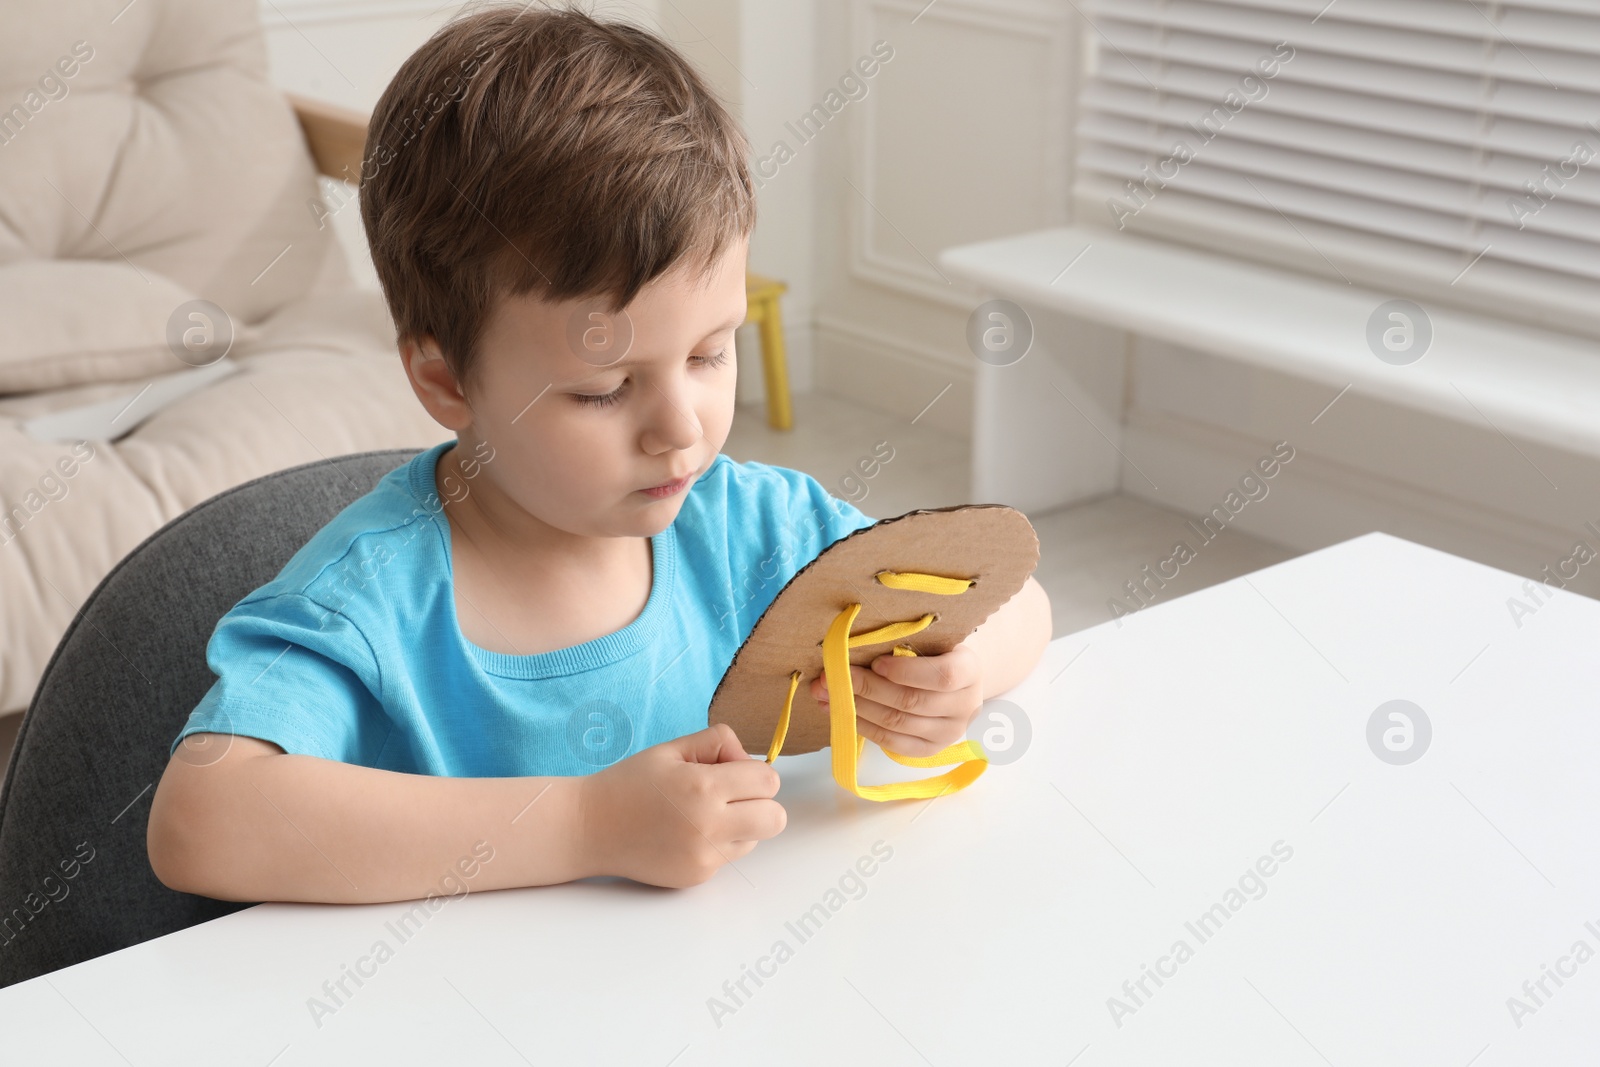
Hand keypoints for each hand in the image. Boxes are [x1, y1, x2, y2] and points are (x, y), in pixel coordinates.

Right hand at [576, 723, 785, 887]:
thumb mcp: (672, 749)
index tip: (731, 770)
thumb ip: (717, 743)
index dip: (754, 773)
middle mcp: (708, 826)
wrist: (590, 828)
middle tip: (731, 794)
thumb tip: (748, 759)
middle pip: (775, 818)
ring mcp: (704, 857)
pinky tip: (687, 834)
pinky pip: (730, 857)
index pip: (768, 782)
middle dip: (760, 802)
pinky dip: (719, 844)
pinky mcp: (697, 877)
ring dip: (743, 824)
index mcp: (703, 787)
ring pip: (756, 839)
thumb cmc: (629, 783)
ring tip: (704, 814)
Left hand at [809, 643, 983, 757]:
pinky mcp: (931, 749)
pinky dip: (864, 727)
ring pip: (897, 723)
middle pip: (911, 701)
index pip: (942, 676)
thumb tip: (852, 648)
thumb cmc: (936, 654)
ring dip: (857, 708)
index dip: (905, 671)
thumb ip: (904, 644)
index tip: (875, 662)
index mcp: (969, 671)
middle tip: (831, 677)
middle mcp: (965, 705)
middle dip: (866, 688)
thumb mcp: (932, 641)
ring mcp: (949, 732)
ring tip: (827, 695)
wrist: (957, 684)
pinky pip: (893, 742)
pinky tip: (842, 713)